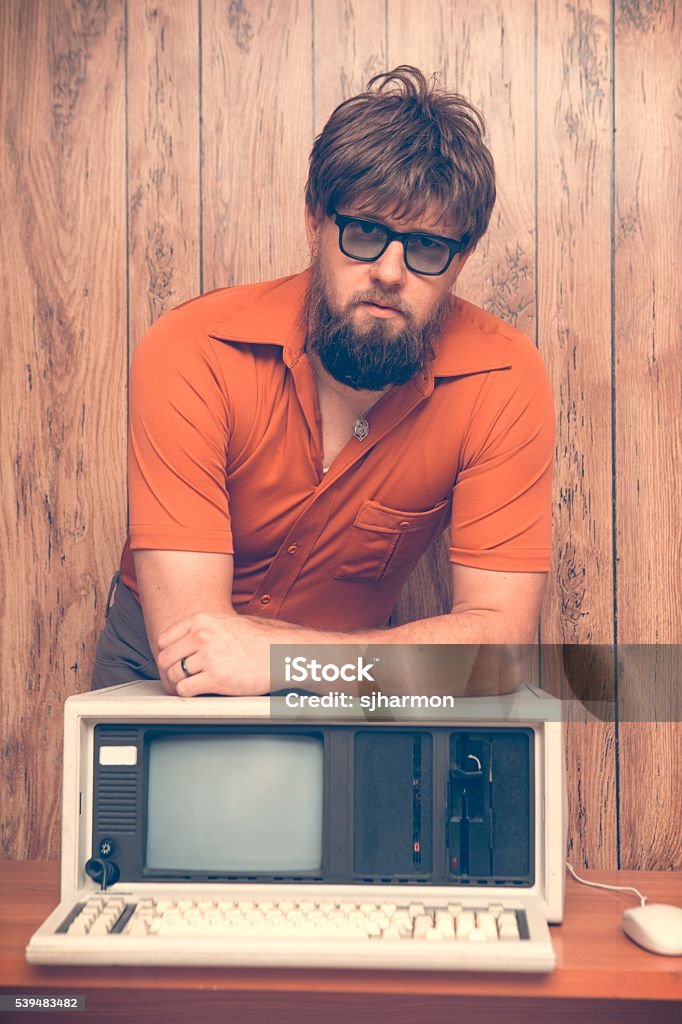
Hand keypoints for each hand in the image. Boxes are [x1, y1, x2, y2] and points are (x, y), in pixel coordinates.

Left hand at [156, 611, 275, 696]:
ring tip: (189, 686)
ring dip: (179, 684)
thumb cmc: (262, 640)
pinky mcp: (216, 678)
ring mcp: (208, 657)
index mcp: (202, 620)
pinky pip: (186, 689)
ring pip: (174, 675)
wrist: (283, 652)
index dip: (168, 653)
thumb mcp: (229, 622)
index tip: (173, 661)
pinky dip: (188, 694)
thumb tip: (185, 641)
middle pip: (165, 659)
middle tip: (178, 678)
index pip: (165, 639)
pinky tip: (198, 692)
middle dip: (171, 671)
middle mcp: (202, 636)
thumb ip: (205, 629)